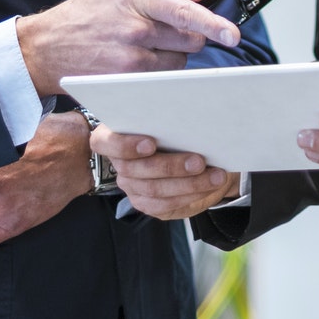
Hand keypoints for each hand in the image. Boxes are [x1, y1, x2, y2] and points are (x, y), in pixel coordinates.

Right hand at [17, 0, 241, 94]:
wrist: (45, 46)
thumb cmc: (86, 14)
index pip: (184, 12)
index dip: (213, 24)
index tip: (234, 35)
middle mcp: (135, 31)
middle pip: (190, 41)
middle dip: (188, 38)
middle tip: (165, 34)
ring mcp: (129, 61)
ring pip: (178, 65)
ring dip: (172, 59)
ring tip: (142, 50)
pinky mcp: (124, 84)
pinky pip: (160, 84)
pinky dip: (157, 77)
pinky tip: (136, 66)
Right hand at [90, 126, 239, 220]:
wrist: (186, 156)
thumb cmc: (172, 130)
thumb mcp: (167, 119)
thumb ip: (165, 118)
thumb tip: (187, 114)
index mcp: (112, 136)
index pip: (104, 142)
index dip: (125, 145)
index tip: (151, 143)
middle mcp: (119, 163)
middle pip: (136, 169)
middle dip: (171, 166)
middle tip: (199, 161)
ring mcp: (131, 186)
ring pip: (155, 189)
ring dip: (189, 183)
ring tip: (214, 175)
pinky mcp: (146, 203)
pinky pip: (166, 204)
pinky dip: (191, 194)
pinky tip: (209, 186)